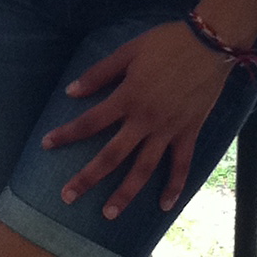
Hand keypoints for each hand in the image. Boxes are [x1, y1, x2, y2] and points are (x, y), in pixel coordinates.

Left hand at [41, 21, 233, 219]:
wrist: (210, 43)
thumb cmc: (167, 43)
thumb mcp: (128, 51)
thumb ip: (100, 73)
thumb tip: (71, 92)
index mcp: (128, 98)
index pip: (90, 122)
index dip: (67, 134)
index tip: (46, 145)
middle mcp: (145, 120)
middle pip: (112, 155)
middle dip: (88, 178)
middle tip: (68, 196)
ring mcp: (168, 130)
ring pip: (143, 169)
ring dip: (125, 193)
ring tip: (109, 213)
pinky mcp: (189, 133)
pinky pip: (181, 165)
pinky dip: (174, 186)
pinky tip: (164, 205)